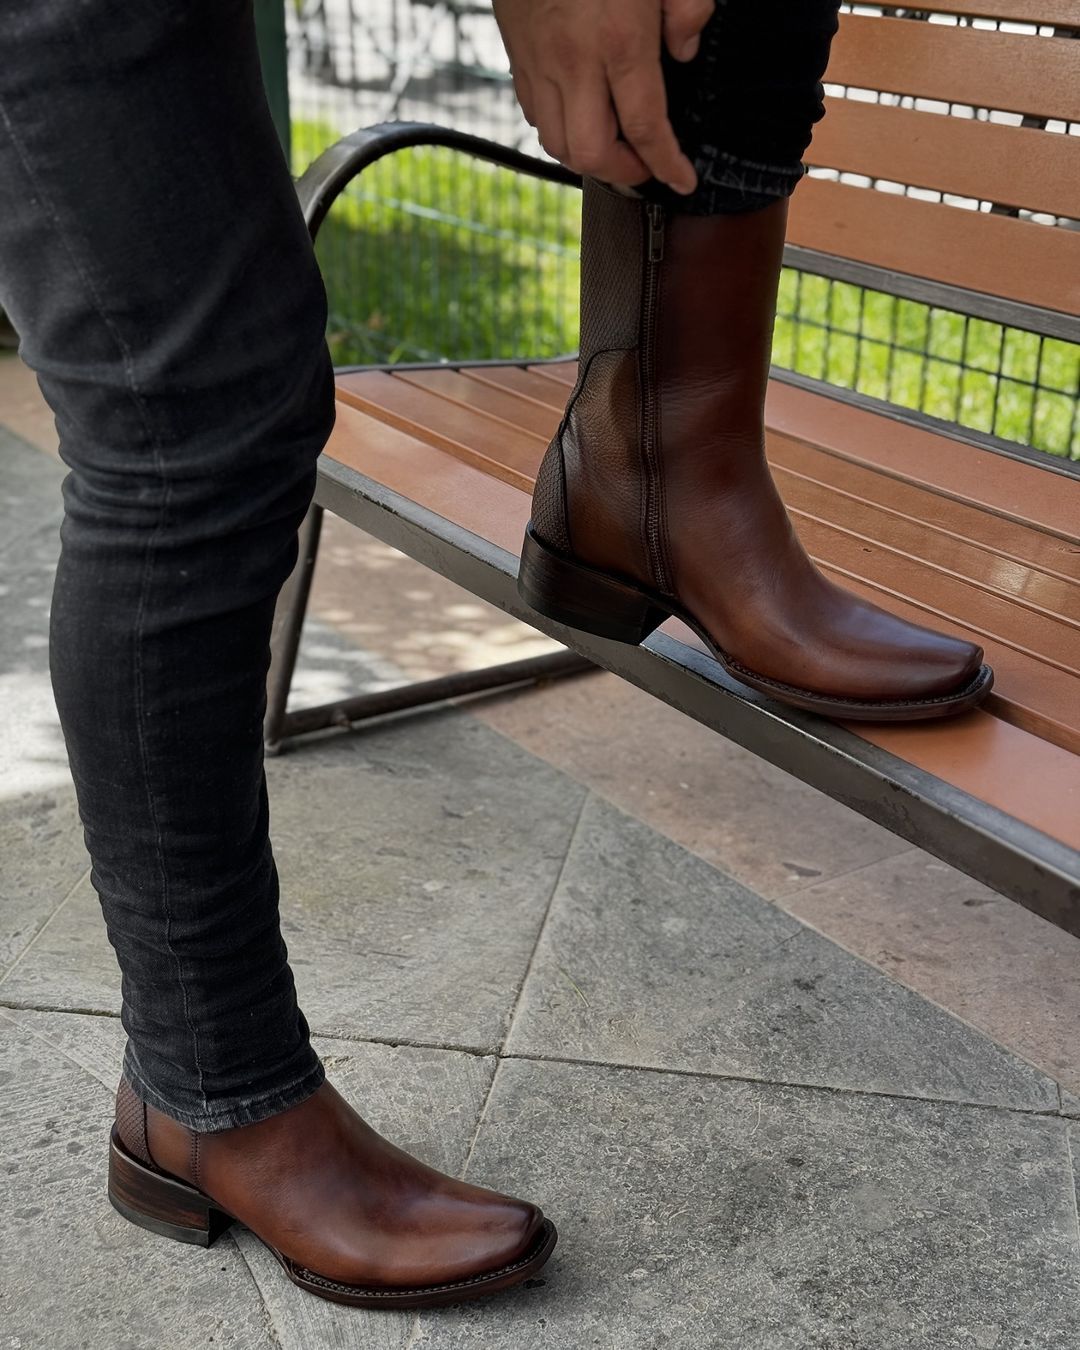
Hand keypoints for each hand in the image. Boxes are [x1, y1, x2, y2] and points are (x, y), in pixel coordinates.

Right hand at [493, 0, 713, 193]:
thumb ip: (687, 7)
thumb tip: (685, 50)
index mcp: (619, 40)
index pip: (646, 127)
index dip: (666, 165)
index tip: (682, 181)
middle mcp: (573, 62)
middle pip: (589, 153)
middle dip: (620, 172)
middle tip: (643, 164)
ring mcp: (537, 60)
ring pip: (554, 142)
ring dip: (585, 154)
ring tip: (612, 144)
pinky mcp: (514, 52)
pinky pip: (532, 113)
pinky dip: (557, 126)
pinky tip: (579, 112)